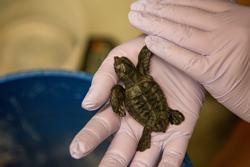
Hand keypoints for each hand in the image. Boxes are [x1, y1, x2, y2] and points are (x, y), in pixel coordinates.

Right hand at [70, 35, 204, 166]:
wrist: (180, 50)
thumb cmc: (147, 52)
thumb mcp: (122, 57)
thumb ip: (104, 78)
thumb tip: (86, 104)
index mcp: (120, 107)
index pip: (100, 126)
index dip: (88, 137)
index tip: (77, 150)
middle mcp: (136, 123)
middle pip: (121, 149)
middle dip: (112, 163)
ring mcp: (157, 128)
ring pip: (145, 158)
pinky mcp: (180, 131)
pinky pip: (175, 154)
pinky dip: (169, 166)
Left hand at [129, 0, 249, 121]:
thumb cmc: (246, 60)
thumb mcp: (235, 30)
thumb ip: (214, 20)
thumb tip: (186, 12)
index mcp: (232, 15)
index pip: (193, 3)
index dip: (168, 0)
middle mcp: (228, 27)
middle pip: (183, 15)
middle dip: (155, 9)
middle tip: (135, 6)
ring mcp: (222, 49)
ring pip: (181, 33)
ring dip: (154, 24)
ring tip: (135, 18)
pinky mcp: (215, 73)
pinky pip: (185, 59)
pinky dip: (166, 49)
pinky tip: (150, 42)